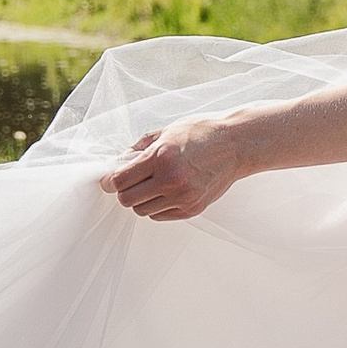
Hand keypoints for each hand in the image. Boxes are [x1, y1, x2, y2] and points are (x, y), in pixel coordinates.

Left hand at [101, 113, 245, 220]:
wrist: (235, 145)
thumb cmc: (201, 133)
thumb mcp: (166, 132)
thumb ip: (139, 148)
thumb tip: (118, 163)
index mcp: (161, 158)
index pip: (120, 180)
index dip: (111, 181)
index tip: (110, 179)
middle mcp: (171, 180)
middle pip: (127, 200)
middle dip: (124, 191)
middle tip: (131, 182)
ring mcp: (183, 197)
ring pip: (142, 210)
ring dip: (141, 199)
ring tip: (152, 185)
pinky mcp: (193, 208)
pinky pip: (160, 215)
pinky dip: (157, 206)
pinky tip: (166, 192)